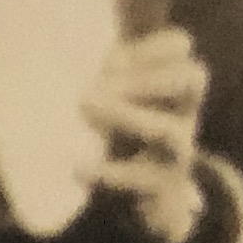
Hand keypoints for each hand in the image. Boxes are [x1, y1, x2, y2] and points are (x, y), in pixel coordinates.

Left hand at [83, 29, 209, 242]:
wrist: (153, 196)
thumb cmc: (125, 133)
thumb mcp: (118, 98)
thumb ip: (99, 74)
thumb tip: (50, 48)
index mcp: (172, 83)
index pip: (178, 46)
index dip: (147, 45)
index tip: (107, 58)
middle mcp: (184, 111)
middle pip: (192, 77)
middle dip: (146, 75)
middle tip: (100, 80)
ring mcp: (179, 149)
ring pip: (168, 129)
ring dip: (126, 116)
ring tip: (84, 106)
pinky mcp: (165, 185)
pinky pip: (145, 178)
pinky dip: (110, 172)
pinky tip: (79, 167)